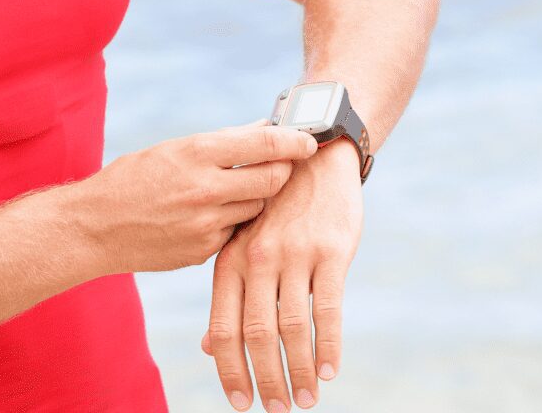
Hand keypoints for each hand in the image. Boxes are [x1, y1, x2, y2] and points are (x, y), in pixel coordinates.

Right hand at [81, 119, 317, 273]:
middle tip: (282, 164)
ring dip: (258, 196)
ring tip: (239, 189)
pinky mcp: (204, 251)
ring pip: (258, 206)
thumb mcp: (174, 149)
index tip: (308, 140)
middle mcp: (206, 188)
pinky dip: (234, 221)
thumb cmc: (133, 180)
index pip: (265, 142)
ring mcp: (206, 223)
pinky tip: (214, 214)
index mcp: (196, 153)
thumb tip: (265, 128)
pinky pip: (236, 232)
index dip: (295, 140)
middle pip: (273, 178)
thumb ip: (223, 142)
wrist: (94, 228)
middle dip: (283, 170)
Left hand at [200, 134, 363, 411]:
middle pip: (256, 335)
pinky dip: (329, 345)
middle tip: (277, 410)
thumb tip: (210, 348)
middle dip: (266, 380)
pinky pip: (328, 308)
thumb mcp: (243, 244)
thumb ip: (228, 296)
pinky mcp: (331, 250)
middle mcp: (257, 259)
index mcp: (231, 261)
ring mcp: (294, 254)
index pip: (224, 329)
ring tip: (306, 400)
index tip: (239, 404)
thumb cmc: (276, 208)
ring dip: (300, 371)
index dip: (230, 372)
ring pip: (292, 328)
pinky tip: (331, 371)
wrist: (315, 155)